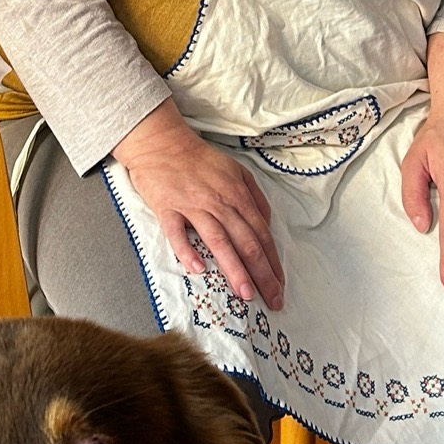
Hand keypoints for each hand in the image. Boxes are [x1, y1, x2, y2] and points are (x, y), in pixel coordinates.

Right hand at [112, 101, 285, 310]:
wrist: (163, 142)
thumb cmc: (200, 159)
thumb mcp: (237, 170)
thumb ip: (255, 196)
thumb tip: (267, 223)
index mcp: (238, 195)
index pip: (261, 234)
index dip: (273, 262)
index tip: (280, 285)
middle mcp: (220, 203)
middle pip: (246, 242)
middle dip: (262, 274)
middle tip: (272, 300)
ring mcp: (193, 206)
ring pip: (219, 241)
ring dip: (234, 268)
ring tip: (245, 294)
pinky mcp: (167, 208)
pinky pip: (177, 233)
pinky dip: (187, 250)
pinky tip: (197, 269)